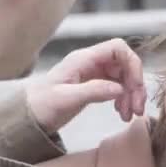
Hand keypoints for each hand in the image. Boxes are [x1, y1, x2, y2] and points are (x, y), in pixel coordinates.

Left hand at [25, 38, 146, 133]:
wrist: (28, 118)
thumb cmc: (42, 106)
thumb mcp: (66, 100)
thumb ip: (93, 91)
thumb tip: (120, 89)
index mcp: (84, 59)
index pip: (118, 48)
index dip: (132, 64)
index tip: (136, 86)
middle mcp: (91, 62)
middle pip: (124, 65)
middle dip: (135, 85)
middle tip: (137, 109)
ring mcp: (93, 73)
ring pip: (123, 77)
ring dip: (131, 95)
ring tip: (129, 115)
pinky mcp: (94, 85)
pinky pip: (117, 87)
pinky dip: (123, 99)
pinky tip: (121, 113)